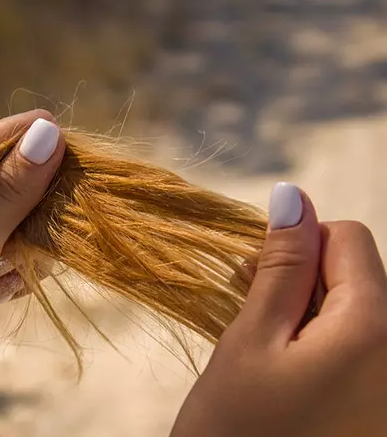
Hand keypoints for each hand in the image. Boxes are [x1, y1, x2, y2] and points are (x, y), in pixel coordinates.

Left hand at [0, 110, 64, 436]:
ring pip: (12, 226)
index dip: (33, 141)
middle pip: (6, 185)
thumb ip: (6, 192)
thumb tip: (48, 131)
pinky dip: (30, 267)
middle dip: (44, 188)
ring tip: (72, 233)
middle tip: (86, 193)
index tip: (79, 145)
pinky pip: (10, 264)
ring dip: (42, 230)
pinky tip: (47, 272)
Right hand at [171, 183, 386, 436]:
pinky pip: (357, 348)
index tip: (254, 277)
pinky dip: (317, 344)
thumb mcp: (250, 340)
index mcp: (375, 330)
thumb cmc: (235, 429)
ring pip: (354, 311)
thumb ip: (280, 266)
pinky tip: (283, 370)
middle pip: (356, 275)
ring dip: (304, 313)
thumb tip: (293, 197)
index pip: (348, 238)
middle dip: (300, 280)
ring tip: (261, 347)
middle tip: (249, 313)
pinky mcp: (376, 405)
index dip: (297, 245)